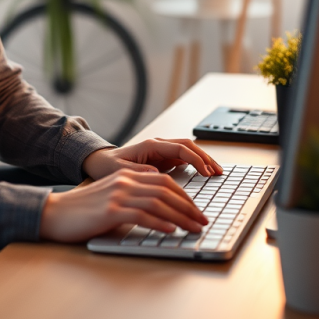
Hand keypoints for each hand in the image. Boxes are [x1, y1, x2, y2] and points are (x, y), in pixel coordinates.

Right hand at [39, 169, 207, 242]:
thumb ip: (133, 196)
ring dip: (180, 217)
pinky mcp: (110, 210)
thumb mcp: (112, 197)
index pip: (165, 181)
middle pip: (166, 190)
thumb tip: (160, 208)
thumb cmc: (84, 210)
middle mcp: (125, 181)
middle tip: (202, 221)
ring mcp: (118, 195)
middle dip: (188, 207)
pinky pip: (141, 215)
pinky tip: (170, 230)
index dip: (184, 196)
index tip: (196, 210)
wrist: (56, 212)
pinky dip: (159, 223)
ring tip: (194, 228)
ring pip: (158, 202)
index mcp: (127, 176)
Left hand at [81, 138, 222, 180]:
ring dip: (203, 159)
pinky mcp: (162, 159)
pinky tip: (204, 173)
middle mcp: (158, 145)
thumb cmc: (108, 166)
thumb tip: (156, 173)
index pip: (180, 148)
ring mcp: (162, 152)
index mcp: (151, 145)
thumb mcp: (120, 170)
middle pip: (188, 146)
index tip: (206, 172)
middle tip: (217, 173)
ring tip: (216, 172)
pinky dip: (196, 164)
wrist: (100, 162)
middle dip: (205, 158)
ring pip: (188, 151)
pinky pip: (184, 158)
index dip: (196, 160)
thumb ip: (138, 170)